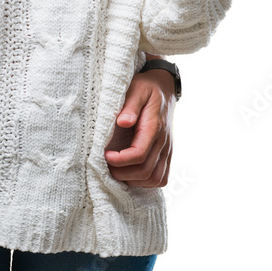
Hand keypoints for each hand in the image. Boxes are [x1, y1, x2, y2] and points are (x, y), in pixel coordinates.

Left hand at [104, 63, 175, 186]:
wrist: (164, 88)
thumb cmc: (146, 88)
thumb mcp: (136, 89)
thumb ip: (130, 105)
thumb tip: (123, 121)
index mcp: (154, 127)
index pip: (139, 154)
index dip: (120, 160)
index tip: (104, 155)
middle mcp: (163, 142)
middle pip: (145, 171)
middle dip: (122, 173)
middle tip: (105, 166)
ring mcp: (167, 150)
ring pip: (155, 178)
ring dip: (134, 180)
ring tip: (116, 171)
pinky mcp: (167, 154)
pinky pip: (161, 177)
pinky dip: (146, 182)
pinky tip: (131, 174)